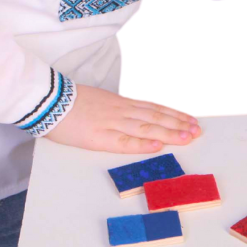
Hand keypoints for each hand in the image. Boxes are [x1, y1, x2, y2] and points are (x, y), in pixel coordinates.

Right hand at [44, 85, 201, 152]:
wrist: (48, 100)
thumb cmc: (69, 103)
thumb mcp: (99, 102)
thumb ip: (115, 109)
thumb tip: (130, 117)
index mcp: (121, 104)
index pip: (153, 108)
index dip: (174, 115)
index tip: (191, 120)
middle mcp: (121, 111)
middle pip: (155, 117)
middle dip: (178, 124)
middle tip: (197, 131)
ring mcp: (111, 123)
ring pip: (146, 128)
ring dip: (169, 133)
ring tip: (187, 137)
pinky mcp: (99, 136)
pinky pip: (124, 141)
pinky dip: (142, 144)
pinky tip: (158, 146)